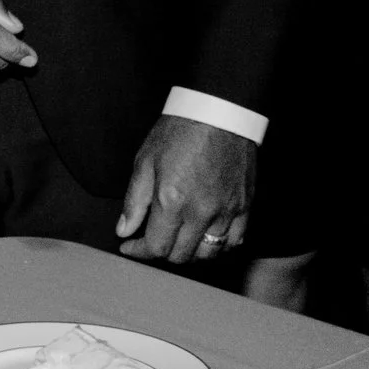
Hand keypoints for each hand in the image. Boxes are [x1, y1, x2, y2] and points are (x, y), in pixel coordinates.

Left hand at [116, 115, 256, 262]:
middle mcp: (201, 212)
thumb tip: (124, 230)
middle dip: (162, 252)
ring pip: (209, 254)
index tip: (130, 246)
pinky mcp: (245, 206)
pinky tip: (206, 237)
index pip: (156, 247)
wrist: (219, 112)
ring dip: (190, 252)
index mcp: (172, 201)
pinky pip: (235, 241)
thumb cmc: (180, 131)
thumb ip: (134, 201)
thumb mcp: (145, 162)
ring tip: (178, 239)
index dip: (139, 251)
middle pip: (181, 255)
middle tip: (152, 239)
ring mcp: (227, 211)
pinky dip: (219, 246)